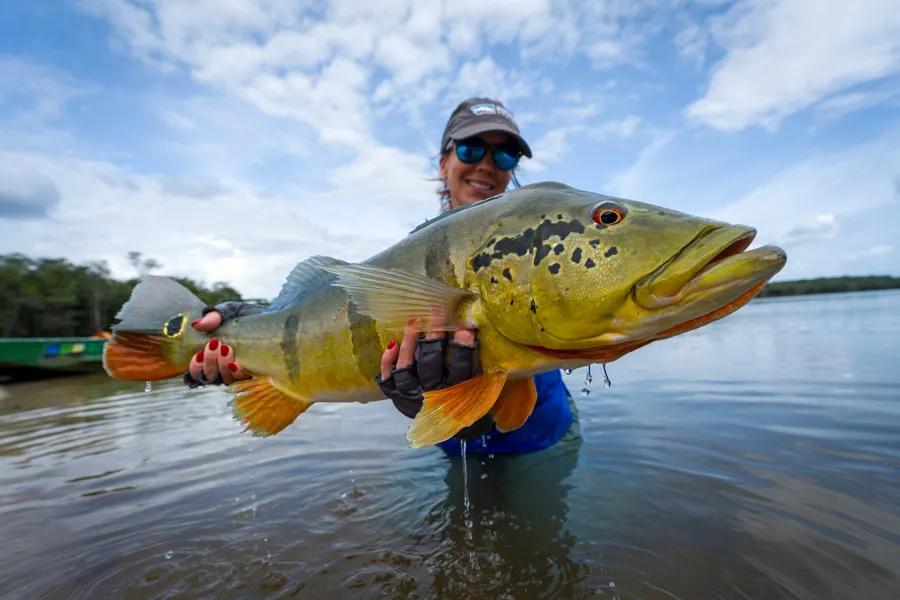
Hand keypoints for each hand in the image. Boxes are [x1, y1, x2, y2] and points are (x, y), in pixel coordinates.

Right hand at [185, 311, 249, 385]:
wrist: (272, 317)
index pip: (196, 373)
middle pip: (209, 377)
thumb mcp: (228, 312)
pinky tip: (236, 364)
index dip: (194, 368)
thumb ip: (213, 316)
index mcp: (212, 357)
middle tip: (215, 343)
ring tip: (226, 348)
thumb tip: (196, 325)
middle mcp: (223, 369)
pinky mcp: (255, 374)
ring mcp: (239, 373)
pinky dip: (237, 373)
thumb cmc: (246, 317)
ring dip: (222, 366)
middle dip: (209, 362)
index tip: (199, 353)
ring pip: (224, 380)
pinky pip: (242, 381)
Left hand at [377, 315, 491, 439]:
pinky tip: (392, 344)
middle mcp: (432, 396)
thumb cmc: (466, 396)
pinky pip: (388, 380)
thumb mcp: (478, 382)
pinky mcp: (397, 396)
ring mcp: (411, 396)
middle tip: (437, 312)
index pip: (460, 368)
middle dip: (434, 336)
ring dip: (409, 344)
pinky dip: (387, 362)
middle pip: (430, 363)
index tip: (464, 327)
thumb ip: (474, 360)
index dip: (462, 347)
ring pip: (406, 370)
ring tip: (414, 322)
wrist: (448, 423)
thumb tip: (470, 324)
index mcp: (457, 393)